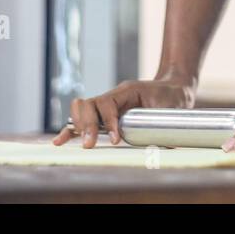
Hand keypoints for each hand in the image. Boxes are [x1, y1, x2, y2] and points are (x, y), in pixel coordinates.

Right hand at [51, 71, 196, 147]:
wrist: (174, 87)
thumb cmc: (172, 97)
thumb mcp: (171, 108)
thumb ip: (165, 123)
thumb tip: (164, 146)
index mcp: (128, 91)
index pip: (108, 103)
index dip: (108, 121)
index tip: (115, 139)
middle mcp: (114, 96)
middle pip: (88, 104)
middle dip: (87, 125)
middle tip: (90, 144)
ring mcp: (107, 104)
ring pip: (82, 109)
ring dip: (78, 126)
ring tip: (83, 143)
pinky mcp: (105, 114)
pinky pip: (84, 119)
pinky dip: (71, 130)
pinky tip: (60, 141)